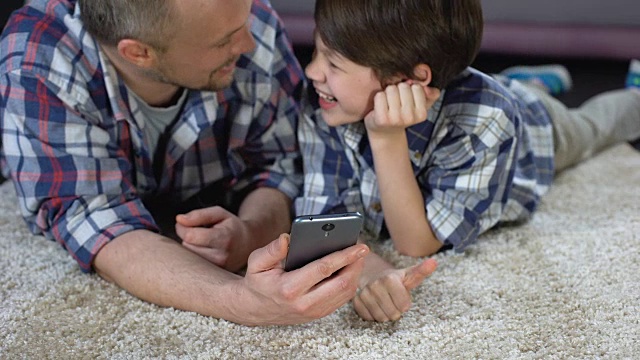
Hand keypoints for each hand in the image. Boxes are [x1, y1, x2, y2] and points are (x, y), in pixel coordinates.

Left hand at [175, 206, 251, 271]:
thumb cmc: (231, 226)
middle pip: (187, 246)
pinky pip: (193, 265)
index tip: (184, 222)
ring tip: (204, 242)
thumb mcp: (219, 214)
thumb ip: (198, 215)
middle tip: (199, 232)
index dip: (182, 227)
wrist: (248, 244)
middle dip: (187, 237)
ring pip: (188, 257)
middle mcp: (221, 257)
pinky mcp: (214, 275)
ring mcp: (217, 269)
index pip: (190, 236)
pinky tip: (205, 251)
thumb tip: (179, 220)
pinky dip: (194, 256)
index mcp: (224, 238)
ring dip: (190, 247)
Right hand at [238, 234, 369, 324]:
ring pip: (346, 293)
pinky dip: (350, 282)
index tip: (360, 245)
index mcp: (290, 288)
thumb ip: (272, 250)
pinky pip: (342, 298)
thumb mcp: (256, 262)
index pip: (324, 269)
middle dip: (357, 264)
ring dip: (356, 273)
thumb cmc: (258, 281)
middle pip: (342, 283)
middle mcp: (304, 303)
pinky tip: (350, 268)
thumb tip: (288, 237)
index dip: (345, 256)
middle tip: (363, 248)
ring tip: (358, 256)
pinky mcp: (319, 314)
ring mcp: (314, 312)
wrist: (253, 309)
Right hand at [353, 258, 436, 321]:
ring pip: (380, 317)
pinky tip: (376, 305)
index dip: (405, 304)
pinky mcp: (356, 301)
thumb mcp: (409, 275)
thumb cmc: (396, 279)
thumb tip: (434, 262)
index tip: (403, 297)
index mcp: (389, 278)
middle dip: (396, 310)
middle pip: (392, 313)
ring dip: (385, 314)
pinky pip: (368, 317)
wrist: (374, 276)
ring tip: (385, 303)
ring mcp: (364, 293)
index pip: (403, 305)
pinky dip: (374, 315)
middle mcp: (374, 284)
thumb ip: (422, 271)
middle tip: (393, 301)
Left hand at [364, 82, 440, 137]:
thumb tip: (426, 87)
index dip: (409, 89)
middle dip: (398, 90)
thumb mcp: (419, 106)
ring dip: (387, 93)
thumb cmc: (402, 115)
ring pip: (391, 89)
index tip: (406, 99)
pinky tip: (380, 107)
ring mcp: (395, 119)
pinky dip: (378, 98)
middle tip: (396, 102)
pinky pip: (380, 95)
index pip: (416, 87)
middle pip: (403, 86)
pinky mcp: (382, 119)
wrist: (385, 133)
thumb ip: (431, 94)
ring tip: (388, 104)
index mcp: (422, 114)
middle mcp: (410, 118)